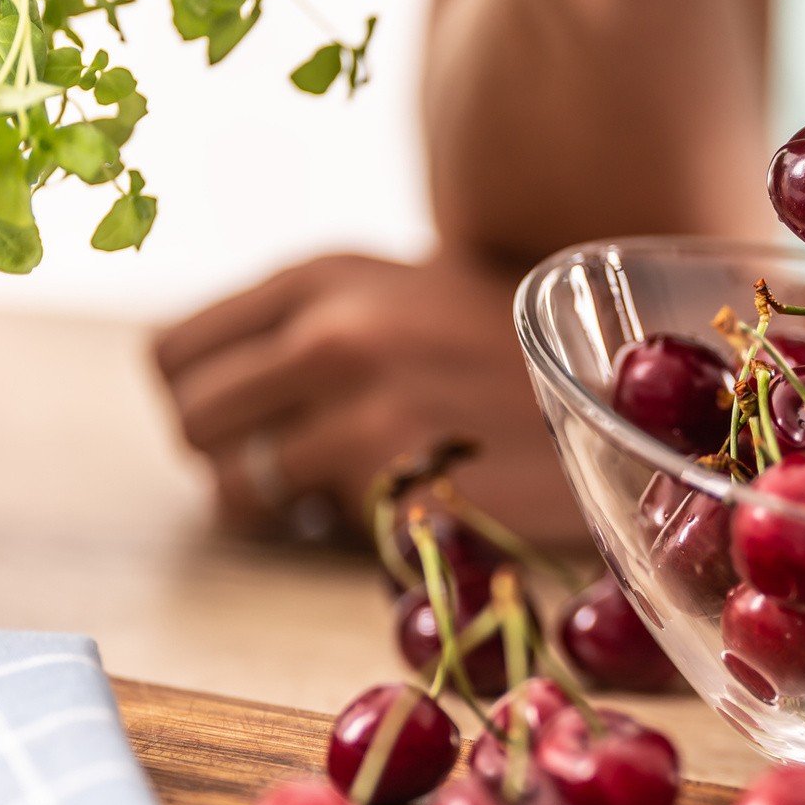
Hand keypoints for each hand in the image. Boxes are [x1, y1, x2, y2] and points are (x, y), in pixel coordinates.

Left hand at [153, 254, 590, 546]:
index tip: (252, 430)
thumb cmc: (521, 357)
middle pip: (192, 416)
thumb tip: (239, 384)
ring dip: (269, 504)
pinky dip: (323, 530)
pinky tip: (384, 511)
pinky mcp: (391, 472)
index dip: (203, 404)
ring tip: (333, 501)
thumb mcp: (417, 297)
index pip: (178, 351)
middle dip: (233, 455)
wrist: (627, 396)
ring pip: (229, 479)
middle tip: (292, 477)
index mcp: (328, 273)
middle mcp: (332, 324)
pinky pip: (295, 519)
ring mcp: (360, 399)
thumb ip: (328, 319)